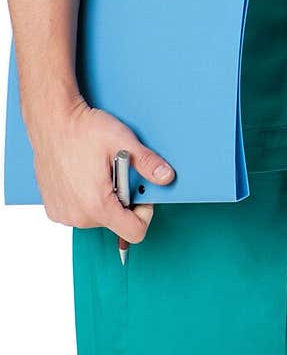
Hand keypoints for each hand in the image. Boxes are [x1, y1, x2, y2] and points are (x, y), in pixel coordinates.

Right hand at [27, 96, 175, 243]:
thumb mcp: (123, 141)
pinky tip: (83, 177)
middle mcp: (77, 216)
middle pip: (115, 222)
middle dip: (121, 198)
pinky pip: (79, 213)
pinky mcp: (54, 209)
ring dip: (103, 198)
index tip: (141, 194)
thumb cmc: (82, 130)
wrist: (52, 122)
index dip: (144, 213)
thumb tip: (166, 176)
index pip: (133, 232)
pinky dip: (85, 198)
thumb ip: (147, 162)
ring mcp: (63, 214)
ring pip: (97, 217)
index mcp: (97, 205)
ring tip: (97, 172)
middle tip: (115, 171)